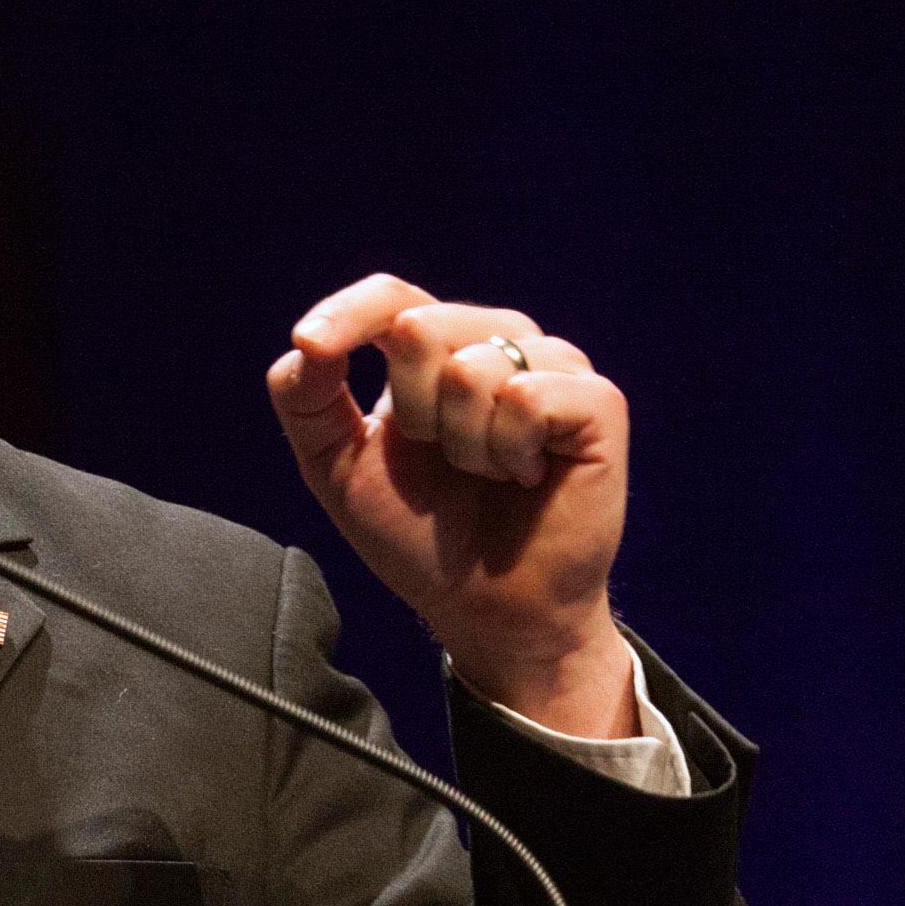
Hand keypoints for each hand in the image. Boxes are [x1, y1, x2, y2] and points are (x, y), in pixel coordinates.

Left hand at [266, 273, 638, 736]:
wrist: (485, 608)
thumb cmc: (418, 536)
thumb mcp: (337, 465)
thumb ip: (307, 398)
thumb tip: (307, 342)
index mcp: (439, 346)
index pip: (390, 297)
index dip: (347, 314)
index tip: (312, 345)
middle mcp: (499, 341)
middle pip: (420, 327)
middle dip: (411, 413)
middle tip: (445, 462)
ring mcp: (554, 366)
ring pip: (472, 368)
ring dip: (462, 444)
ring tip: (489, 474)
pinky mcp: (597, 402)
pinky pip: (526, 397)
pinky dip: (508, 451)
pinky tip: (526, 476)